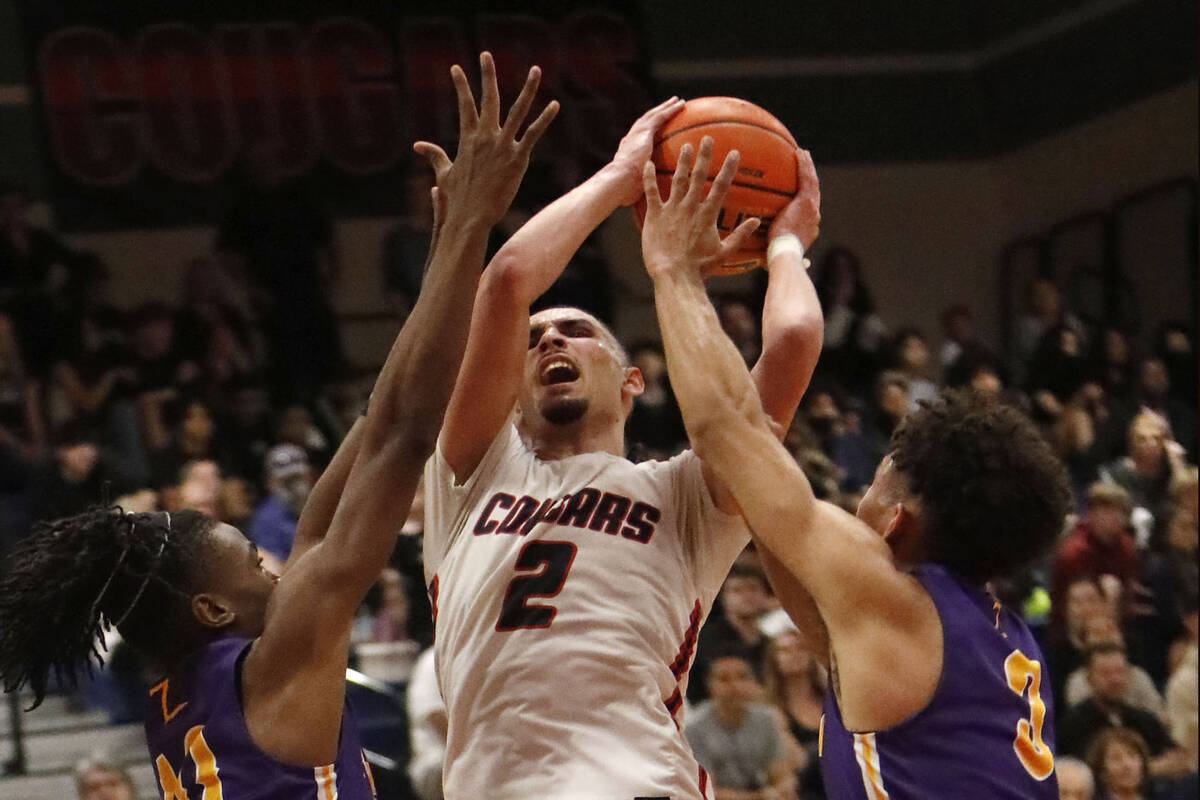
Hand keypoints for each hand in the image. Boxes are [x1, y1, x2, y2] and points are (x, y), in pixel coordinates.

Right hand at [412, 52, 558, 225]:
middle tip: (486, 54)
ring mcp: (502, 146)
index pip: (464, 105)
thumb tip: (418, 145)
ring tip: (536, 69)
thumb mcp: (443, 174)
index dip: (460, 85)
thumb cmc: (457, 199)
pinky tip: (554, 104)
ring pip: (516, 111)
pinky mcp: (518, 159)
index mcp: (468, 139)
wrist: (470, 218)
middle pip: (488, 99)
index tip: (456, 68)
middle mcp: (485, 138)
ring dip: (527, 89)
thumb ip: (434, 155)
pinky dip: (544, 119)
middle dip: (487, 75)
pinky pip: (533, 134)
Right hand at [608, 96, 685, 204]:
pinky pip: (660, 117)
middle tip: (669, 109)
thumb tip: (656, 208)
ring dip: (665, 108)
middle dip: (657, 116)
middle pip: (646, 125)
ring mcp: (636, 135)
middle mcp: (631, 141)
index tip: (655, 133)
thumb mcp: (636, 192)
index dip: (648, 135)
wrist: (618, 183)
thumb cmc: (624, 194)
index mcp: (628, 154)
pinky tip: (681, 104)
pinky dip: (670, 110)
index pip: (639, 142)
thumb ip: (647, 192)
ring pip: (653, 116)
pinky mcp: (643, 132)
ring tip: (677, 101)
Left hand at [640, 136, 760, 278]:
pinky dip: (649, 177)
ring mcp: (671, 209)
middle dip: (703, 155)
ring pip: (677, 179)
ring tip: (685, 145)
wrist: (673, 275)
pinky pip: (651, 192)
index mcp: (707, 214)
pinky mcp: (654, 215)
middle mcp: (690, 207)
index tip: (734, 152)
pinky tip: (647, 163)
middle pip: (698, 176)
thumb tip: (758, 221)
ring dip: (682, 161)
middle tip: (707, 138)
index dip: (728, 168)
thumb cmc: (699, 267)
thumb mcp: (724, 252)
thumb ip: (740, 235)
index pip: (721, 186)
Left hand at [768, 148, 820, 249]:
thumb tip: (763, 261)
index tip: (802, 192)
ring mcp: (812, 208)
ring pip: (812, 182)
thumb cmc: (778, 257)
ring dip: (808, 167)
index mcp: (809, 229)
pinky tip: (800, 153)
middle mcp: (814, 217)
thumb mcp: (776, 253)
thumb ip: (772, 251)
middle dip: (810, 179)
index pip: (810, 210)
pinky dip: (804, 165)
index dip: (807, 198)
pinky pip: (806, 179)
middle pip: (814, 192)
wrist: (785, 253)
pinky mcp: (806, 201)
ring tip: (803, 155)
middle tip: (806, 166)